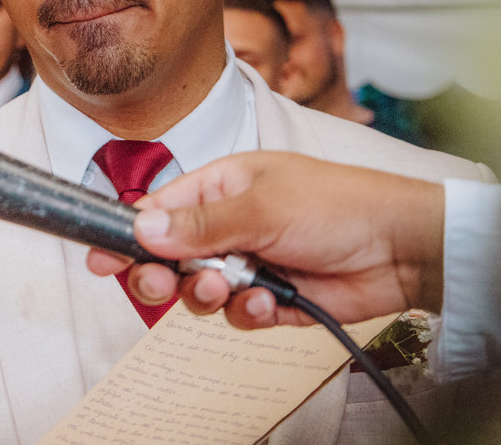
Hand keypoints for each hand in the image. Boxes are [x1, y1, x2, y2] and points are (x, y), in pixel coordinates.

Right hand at [86, 151, 445, 328]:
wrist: (400, 249)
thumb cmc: (337, 205)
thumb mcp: (260, 206)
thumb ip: (199, 224)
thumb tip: (141, 227)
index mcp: (221, 185)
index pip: (158, 209)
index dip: (127, 233)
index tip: (101, 258)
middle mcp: (229, 224)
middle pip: (169, 257)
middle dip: (163, 274)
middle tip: (163, 283)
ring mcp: (249, 261)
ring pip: (199, 291)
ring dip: (210, 295)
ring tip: (234, 287)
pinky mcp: (271, 298)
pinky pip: (237, 315)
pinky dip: (249, 313)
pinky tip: (273, 302)